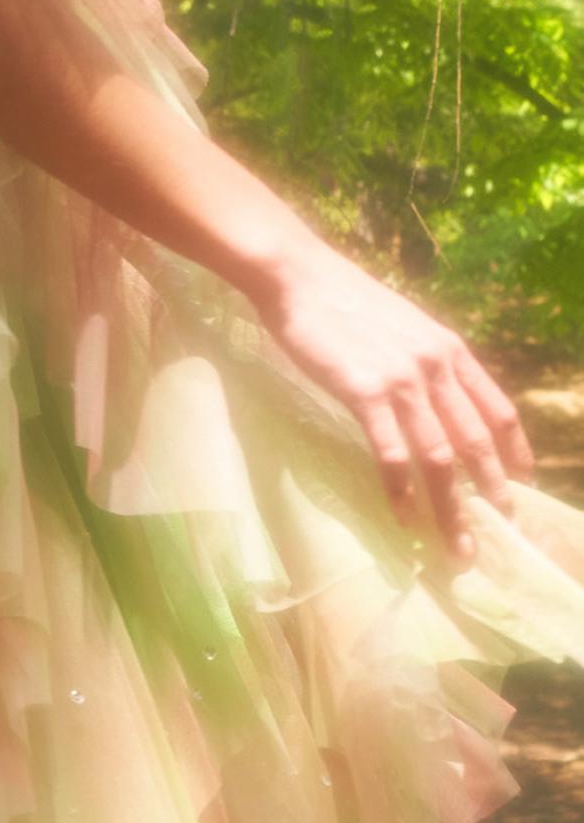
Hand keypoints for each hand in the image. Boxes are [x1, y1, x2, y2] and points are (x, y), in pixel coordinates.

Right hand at [247, 240, 535, 560]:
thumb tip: (433, 396)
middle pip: (475, 442)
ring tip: (457, 546)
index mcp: (449, 350)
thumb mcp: (404, 325)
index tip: (522, 483)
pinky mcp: (364, 392)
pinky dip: (402, 491)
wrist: (300, 277)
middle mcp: (436, 367)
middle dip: (492, 493)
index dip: (515, 450)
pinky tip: (405, 519)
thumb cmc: (342, 301)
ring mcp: (402, 380)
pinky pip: (392, 453)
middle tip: (501, 532)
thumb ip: (424, 360)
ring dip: (451, 508)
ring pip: (439, 457)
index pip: (498, 409)